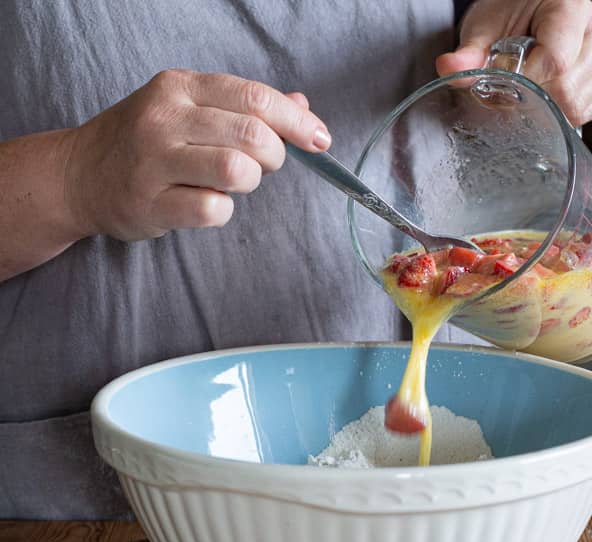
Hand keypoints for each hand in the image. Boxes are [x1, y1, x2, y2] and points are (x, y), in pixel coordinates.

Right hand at [63, 71, 330, 239]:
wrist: (79, 175)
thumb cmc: (144, 142)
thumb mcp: (187, 109)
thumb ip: (243, 107)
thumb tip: (302, 107)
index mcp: (181, 87)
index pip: (255, 97)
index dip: (297, 122)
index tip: (320, 140)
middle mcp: (165, 117)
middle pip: (253, 134)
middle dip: (274, 156)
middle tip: (262, 165)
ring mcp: (154, 160)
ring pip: (237, 170)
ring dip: (249, 182)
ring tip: (232, 184)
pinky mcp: (150, 203)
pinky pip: (213, 209)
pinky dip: (222, 211)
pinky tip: (206, 204)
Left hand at [436, 0, 591, 125]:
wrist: (528, 9)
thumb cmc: (508, 14)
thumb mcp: (484, 27)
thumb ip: (469, 53)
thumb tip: (448, 68)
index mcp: (571, 8)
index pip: (557, 61)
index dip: (529, 83)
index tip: (508, 83)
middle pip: (568, 89)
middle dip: (535, 98)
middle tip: (515, 85)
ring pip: (578, 105)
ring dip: (547, 108)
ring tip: (532, 85)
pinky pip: (586, 111)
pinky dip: (561, 113)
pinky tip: (546, 96)